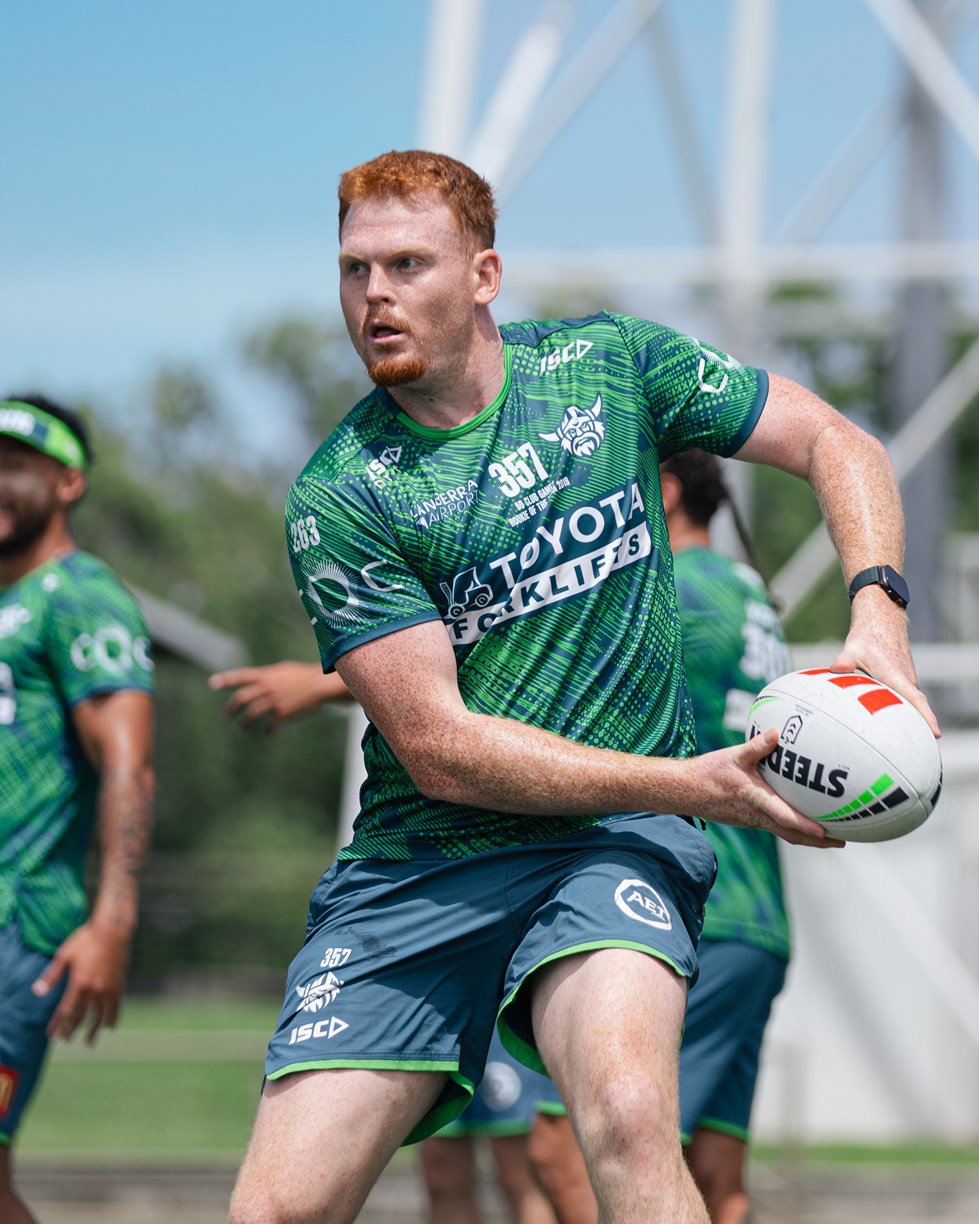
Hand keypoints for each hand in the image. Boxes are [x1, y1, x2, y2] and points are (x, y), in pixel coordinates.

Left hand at [32, 920, 131, 1043]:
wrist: (113, 930)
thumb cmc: (86, 940)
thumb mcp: (64, 955)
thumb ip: (52, 976)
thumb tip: (37, 992)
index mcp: (79, 984)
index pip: (65, 1010)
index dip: (58, 1024)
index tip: (52, 1034)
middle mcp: (94, 990)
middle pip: (82, 1016)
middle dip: (73, 1029)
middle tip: (67, 1040)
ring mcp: (108, 989)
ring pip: (100, 1016)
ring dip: (94, 1030)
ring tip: (90, 1042)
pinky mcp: (119, 985)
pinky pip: (116, 1007)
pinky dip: (113, 1018)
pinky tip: (110, 1026)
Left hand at [208, 662, 349, 733]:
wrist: (320, 685)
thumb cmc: (303, 676)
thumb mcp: (282, 671)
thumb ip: (267, 677)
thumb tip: (255, 683)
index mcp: (266, 675)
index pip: (241, 676)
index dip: (225, 680)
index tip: (212, 683)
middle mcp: (267, 687)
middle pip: (241, 698)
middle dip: (231, 708)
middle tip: (227, 714)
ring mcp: (274, 701)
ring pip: (251, 714)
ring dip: (244, 722)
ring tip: (242, 726)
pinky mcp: (283, 713)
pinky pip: (269, 725)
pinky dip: (267, 730)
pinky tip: (268, 732)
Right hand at [683, 731, 844, 848]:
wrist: (685, 791)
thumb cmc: (708, 773)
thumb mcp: (732, 756)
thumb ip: (756, 746)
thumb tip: (777, 733)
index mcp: (754, 800)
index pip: (784, 818)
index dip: (805, 827)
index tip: (825, 832)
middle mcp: (756, 815)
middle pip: (791, 835)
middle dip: (817, 841)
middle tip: (841, 841)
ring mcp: (752, 820)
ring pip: (783, 832)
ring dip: (806, 837)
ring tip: (828, 836)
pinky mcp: (748, 819)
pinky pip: (774, 826)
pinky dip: (791, 827)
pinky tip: (798, 819)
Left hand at [833, 589, 939, 735]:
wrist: (881, 621)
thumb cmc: (868, 637)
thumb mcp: (853, 648)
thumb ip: (845, 660)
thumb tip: (836, 668)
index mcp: (896, 677)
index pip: (915, 700)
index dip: (925, 717)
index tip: (935, 734)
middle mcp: (906, 680)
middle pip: (916, 709)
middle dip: (920, 729)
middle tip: (920, 753)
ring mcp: (906, 680)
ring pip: (910, 704)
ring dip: (911, 721)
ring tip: (907, 747)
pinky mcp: (903, 680)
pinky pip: (905, 699)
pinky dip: (903, 711)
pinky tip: (893, 725)